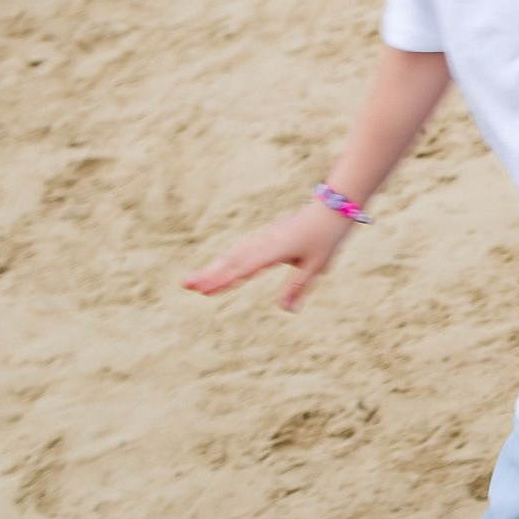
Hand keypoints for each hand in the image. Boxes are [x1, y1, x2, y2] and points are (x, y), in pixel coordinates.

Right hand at [183, 201, 353, 311]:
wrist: (332, 207)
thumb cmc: (326, 237)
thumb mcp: (316, 265)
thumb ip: (297, 286)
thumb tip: (287, 310)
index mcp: (276, 249)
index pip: (245, 268)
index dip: (225, 280)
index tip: (205, 290)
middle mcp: (265, 242)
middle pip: (232, 260)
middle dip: (209, 274)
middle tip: (186, 285)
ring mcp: (264, 238)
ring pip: (234, 254)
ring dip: (214, 267)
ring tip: (194, 280)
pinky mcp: (266, 237)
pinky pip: (242, 249)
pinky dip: (227, 259)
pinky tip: (218, 266)